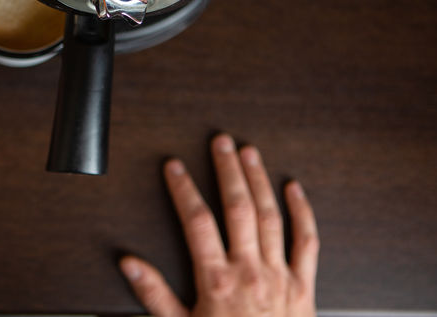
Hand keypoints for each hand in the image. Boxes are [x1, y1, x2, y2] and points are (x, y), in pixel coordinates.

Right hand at [120, 134, 318, 316]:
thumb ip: (154, 294)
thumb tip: (129, 263)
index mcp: (217, 281)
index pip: (197, 223)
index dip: (183, 190)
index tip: (174, 167)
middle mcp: (250, 272)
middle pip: (237, 208)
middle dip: (227, 170)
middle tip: (220, 142)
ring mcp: (279, 276)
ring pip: (270, 216)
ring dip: (259, 180)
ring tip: (249, 152)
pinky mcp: (304, 286)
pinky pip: (307, 242)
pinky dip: (302, 212)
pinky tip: (293, 188)